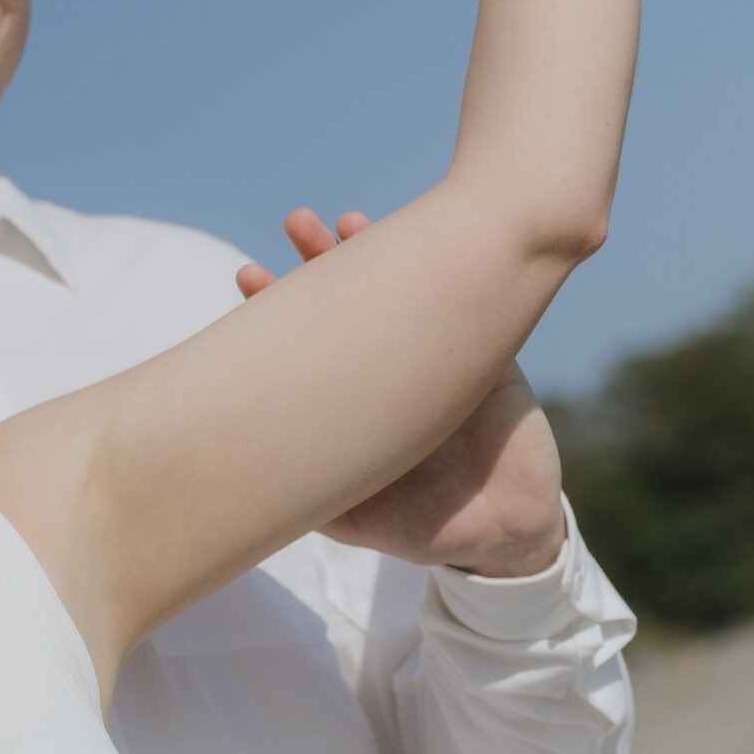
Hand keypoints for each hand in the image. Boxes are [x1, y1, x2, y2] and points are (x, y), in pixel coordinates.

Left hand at [237, 212, 566, 572]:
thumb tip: (253, 481)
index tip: (248, 276)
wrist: (505, 533)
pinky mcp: (489, 359)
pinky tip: (425, 240)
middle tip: (297, 223)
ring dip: (375, 252)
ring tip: (346, 221)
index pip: (308, 343)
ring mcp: (438, 361)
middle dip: (319, 262)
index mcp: (356, 401)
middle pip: (347, 305)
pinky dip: (444, 272)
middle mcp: (390, 374)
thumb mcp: (361, 516)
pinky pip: (467, 305)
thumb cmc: (426, 526)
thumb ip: (318, 494)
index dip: (278, 309)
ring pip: (399, 294)